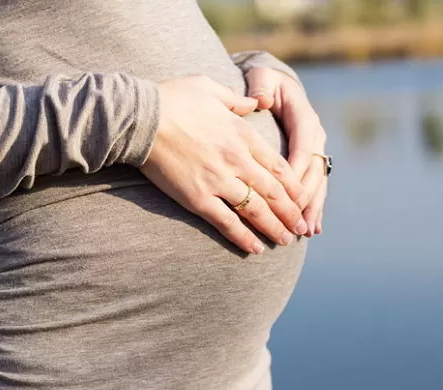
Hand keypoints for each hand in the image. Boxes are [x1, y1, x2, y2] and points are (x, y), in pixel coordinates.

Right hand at [140, 75, 307, 254]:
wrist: (141, 118)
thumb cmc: (171, 99)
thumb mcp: (209, 87)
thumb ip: (236, 99)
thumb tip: (254, 102)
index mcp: (242, 134)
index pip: (278, 165)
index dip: (293, 186)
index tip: (301, 198)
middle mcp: (236, 160)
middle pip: (273, 191)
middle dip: (290, 212)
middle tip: (300, 227)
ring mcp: (218, 181)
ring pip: (255, 210)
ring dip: (273, 228)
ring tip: (284, 241)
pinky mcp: (197, 198)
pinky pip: (226, 222)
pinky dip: (243, 237)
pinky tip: (254, 248)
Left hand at [245, 67, 327, 235]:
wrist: (273, 84)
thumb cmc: (262, 83)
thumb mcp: (261, 77)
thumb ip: (261, 87)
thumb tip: (261, 100)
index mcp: (304, 116)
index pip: (303, 146)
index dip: (296, 169)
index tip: (285, 192)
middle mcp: (314, 135)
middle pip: (313, 171)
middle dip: (305, 197)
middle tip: (296, 220)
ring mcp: (315, 150)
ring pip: (317, 183)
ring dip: (312, 208)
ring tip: (306, 231)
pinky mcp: (311, 162)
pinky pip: (314, 187)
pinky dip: (313, 207)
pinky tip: (313, 228)